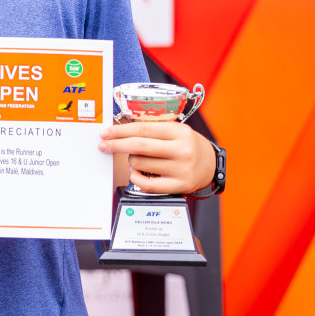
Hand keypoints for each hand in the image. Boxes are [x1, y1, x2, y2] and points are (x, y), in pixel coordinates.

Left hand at [100, 121, 215, 194]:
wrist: (211, 164)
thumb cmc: (187, 145)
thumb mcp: (176, 130)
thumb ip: (153, 130)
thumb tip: (119, 131)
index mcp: (180, 132)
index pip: (142, 129)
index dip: (119, 131)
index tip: (105, 133)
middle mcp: (182, 150)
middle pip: (138, 146)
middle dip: (116, 145)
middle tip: (103, 145)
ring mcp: (181, 169)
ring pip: (140, 164)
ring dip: (131, 161)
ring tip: (137, 159)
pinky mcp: (180, 185)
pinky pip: (147, 184)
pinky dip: (136, 177)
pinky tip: (137, 173)